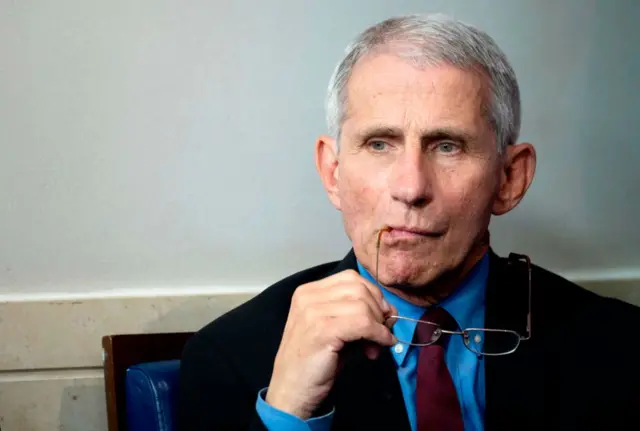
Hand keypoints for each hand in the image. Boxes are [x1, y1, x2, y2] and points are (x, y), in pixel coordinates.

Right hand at [265, 269, 396, 418]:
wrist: (291, 392)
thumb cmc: (314, 363)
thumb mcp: (333, 329)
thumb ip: (354, 314)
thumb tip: (389, 311)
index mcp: (308, 292)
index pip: (350, 278)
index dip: (372, 295)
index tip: (381, 317)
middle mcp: (308, 296)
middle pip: (359, 288)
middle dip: (378, 309)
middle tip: (381, 333)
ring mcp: (313, 312)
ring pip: (363, 304)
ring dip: (378, 325)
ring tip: (375, 345)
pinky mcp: (322, 330)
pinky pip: (363, 323)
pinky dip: (378, 334)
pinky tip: (378, 347)